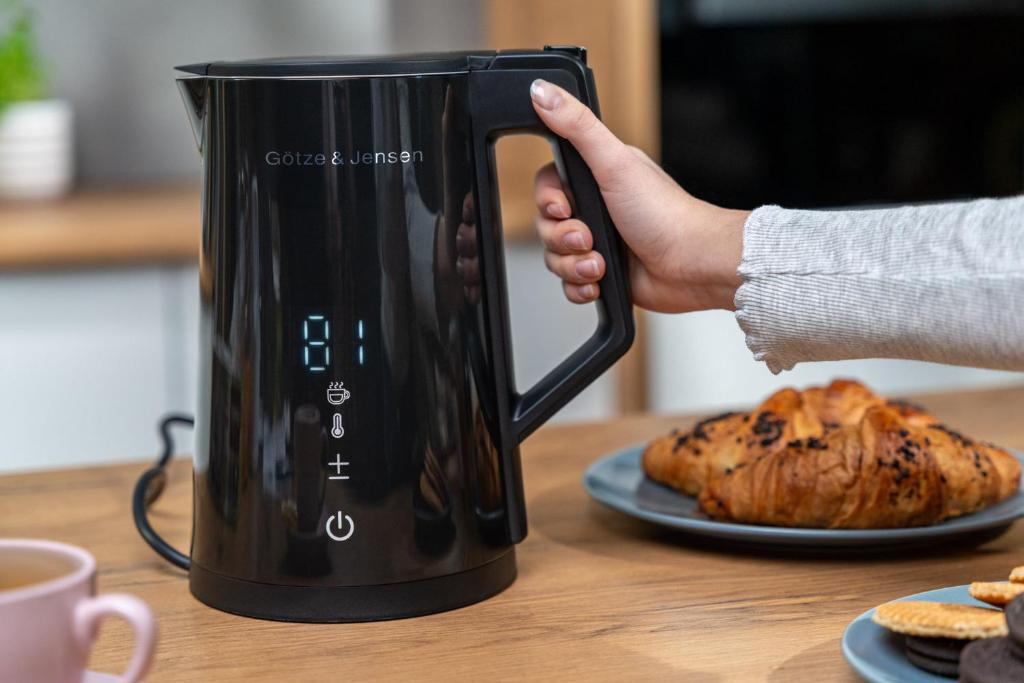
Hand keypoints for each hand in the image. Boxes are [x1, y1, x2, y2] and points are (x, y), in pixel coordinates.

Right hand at [529, 79, 747, 312]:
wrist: (691, 265)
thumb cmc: (666, 214)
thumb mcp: (614, 162)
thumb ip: (576, 126)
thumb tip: (542, 91)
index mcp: (596, 176)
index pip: (547, 186)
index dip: (548, 202)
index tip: (565, 208)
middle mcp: (596, 208)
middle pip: (546, 225)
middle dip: (563, 239)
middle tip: (589, 238)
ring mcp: (599, 242)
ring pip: (555, 256)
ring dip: (573, 265)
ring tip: (600, 264)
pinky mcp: (602, 273)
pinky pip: (569, 283)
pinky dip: (580, 286)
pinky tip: (599, 281)